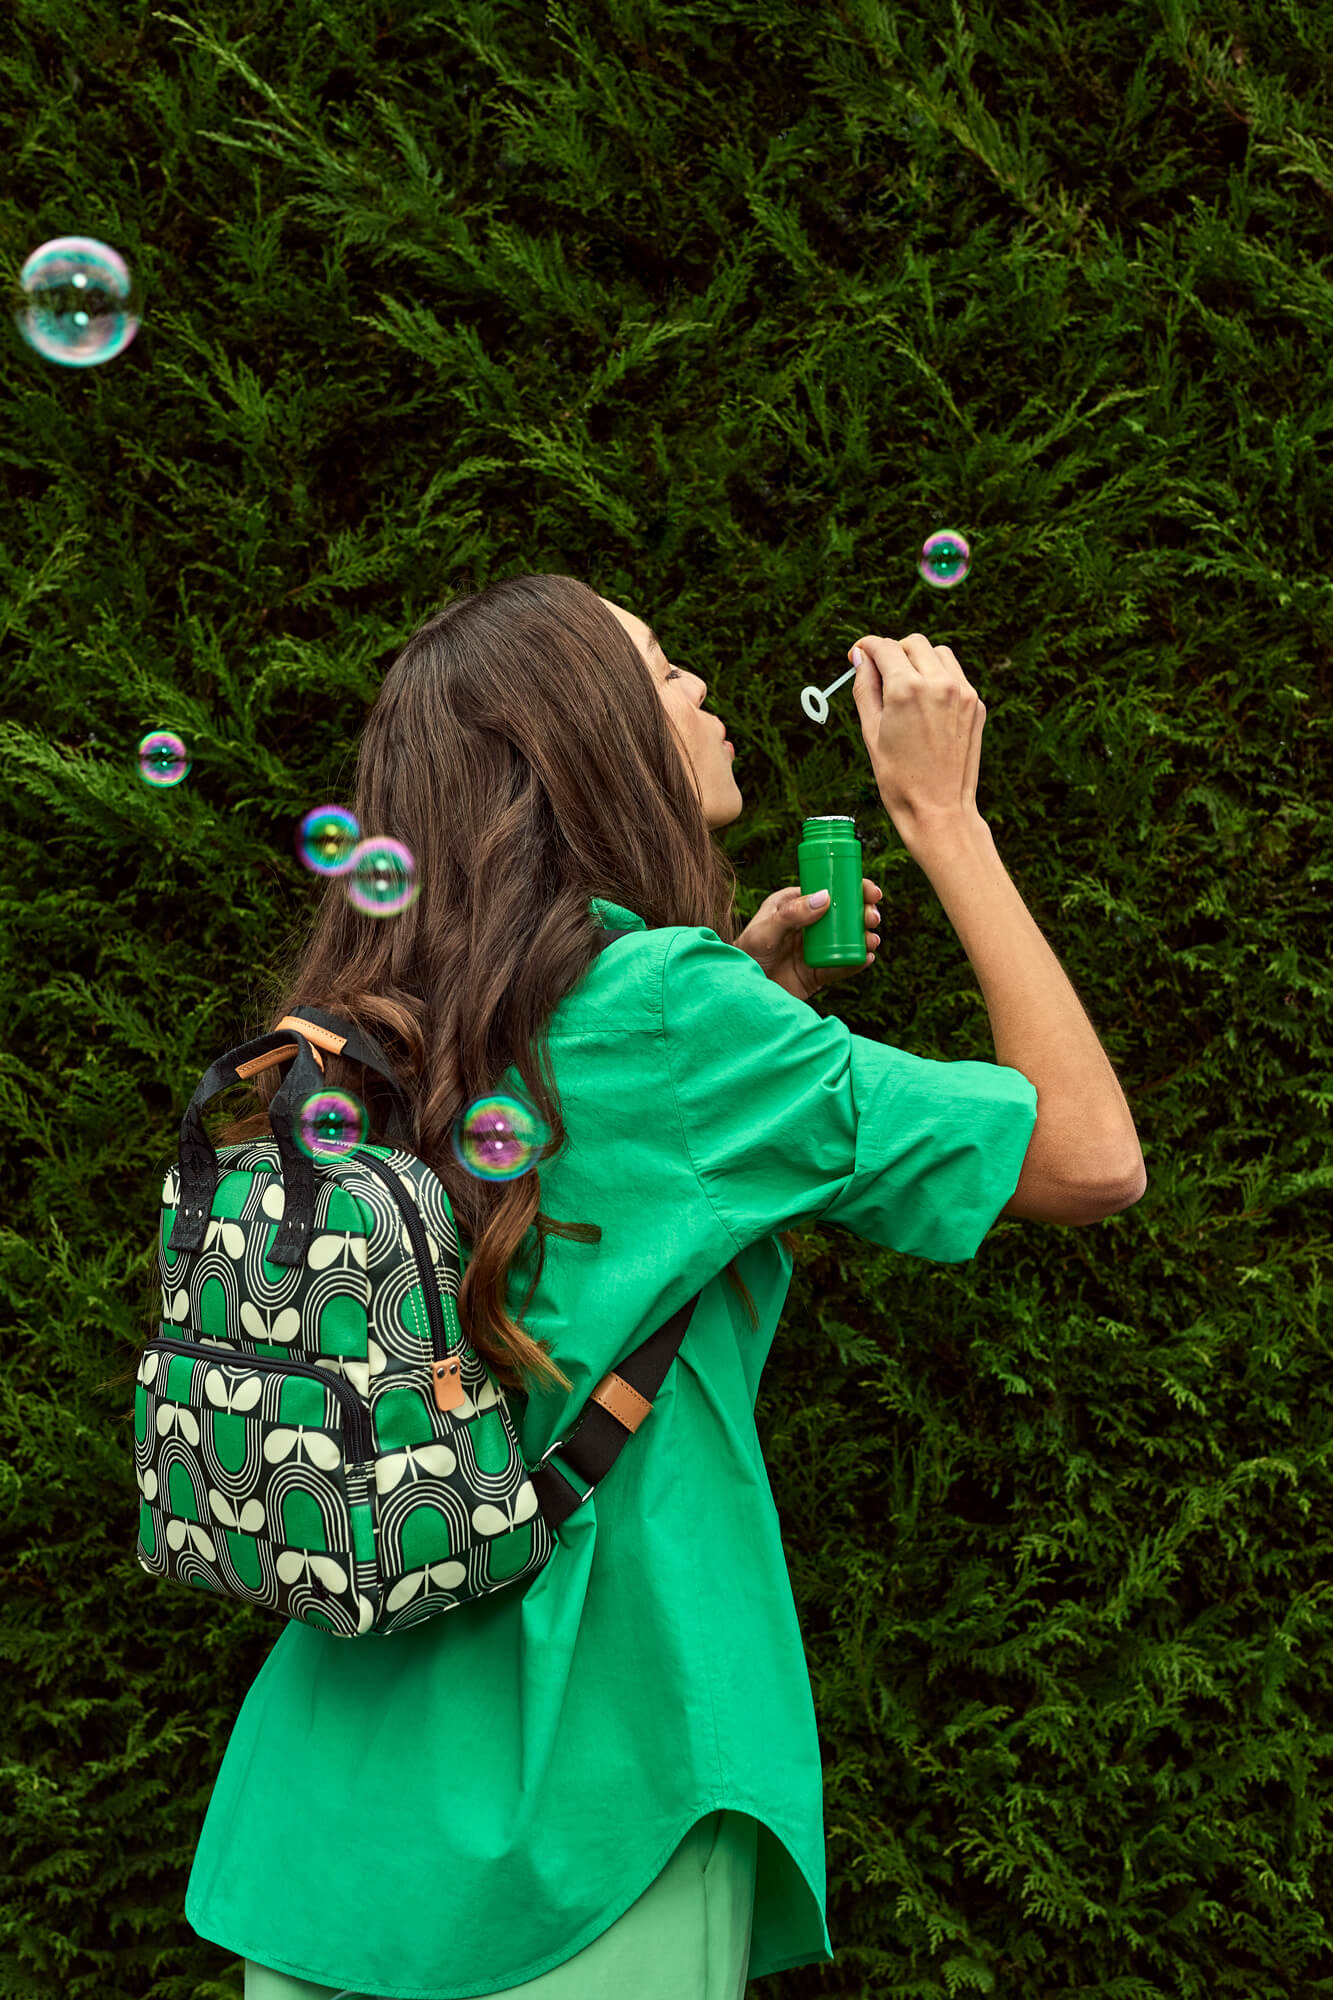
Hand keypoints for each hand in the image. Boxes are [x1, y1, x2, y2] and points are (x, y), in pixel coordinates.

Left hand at [733, 880, 882, 1003]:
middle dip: (863, 913)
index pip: (828, 890)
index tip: (870, 891)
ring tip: (872, 939)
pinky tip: (866, 958)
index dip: (852, 888)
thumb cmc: (745, 955)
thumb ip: (790, 914)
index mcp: (794, 904)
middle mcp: (807, 924)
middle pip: (844, 914)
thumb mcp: (764, 932)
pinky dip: (857, 962)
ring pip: (847, 939)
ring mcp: (815, 948)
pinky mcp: (818, 973)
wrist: (741, 993)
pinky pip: (842, 966)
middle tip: (873, 917)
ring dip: (865, 937)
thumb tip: (825, 897)